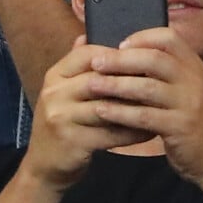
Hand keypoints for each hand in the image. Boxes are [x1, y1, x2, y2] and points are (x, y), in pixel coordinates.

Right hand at [24, 37, 150, 194]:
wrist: (44, 166)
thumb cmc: (62, 124)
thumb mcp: (63, 92)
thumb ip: (76, 67)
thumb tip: (86, 35)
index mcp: (54, 76)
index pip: (85, 54)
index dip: (114, 55)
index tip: (140, 59)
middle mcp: (54, 93)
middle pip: (97, 79)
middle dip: (129, 80)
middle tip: (157, 81)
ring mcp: (61, 117)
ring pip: (106, 107)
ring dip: (134, 108)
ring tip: (158, 107)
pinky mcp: (72, 141)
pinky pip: (109, 134)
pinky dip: (131, 133)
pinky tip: (148, 132)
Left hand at [88, 28, 202, 192]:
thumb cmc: (185, 115)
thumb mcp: (181, 86)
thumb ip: (157, 69)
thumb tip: (117, 48)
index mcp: (192, 64)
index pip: (169, 38)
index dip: (141, 37)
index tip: (118, 43)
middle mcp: (193, 80)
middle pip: (154, 60)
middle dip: (120, 60)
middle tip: (95, 62)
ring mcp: (189, 104)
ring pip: (147, 88)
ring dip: (115, 85)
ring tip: (91, 85)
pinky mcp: (181, 127)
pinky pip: (145, 116)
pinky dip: (121, 112)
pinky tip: (102, 110)